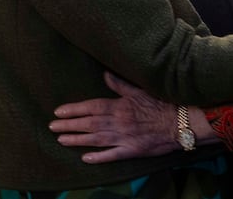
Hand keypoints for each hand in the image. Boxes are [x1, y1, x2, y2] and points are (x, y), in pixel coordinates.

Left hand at [50, 72, 177, 162]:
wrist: (180, 122)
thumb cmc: (161, 103)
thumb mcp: (140, 90)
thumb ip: (120, 84)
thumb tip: (105, 74)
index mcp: (120, 106)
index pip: (91, 107)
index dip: (73, 109)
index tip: (58, 111)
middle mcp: (118, 122)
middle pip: (88, 124)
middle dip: (68, 125)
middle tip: (52, 126)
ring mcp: (124, 138)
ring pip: (95, 139)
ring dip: (77, 140)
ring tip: (61, 139)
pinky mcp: (132, 151)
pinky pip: (112, 155)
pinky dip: (98, 157)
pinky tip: (85, 158)